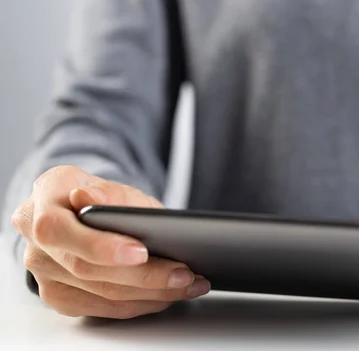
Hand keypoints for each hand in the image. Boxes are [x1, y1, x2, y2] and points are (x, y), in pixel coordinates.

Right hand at [11, 166, 209, 318]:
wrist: (85, 210)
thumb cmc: (104, 195)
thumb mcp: (115, 185)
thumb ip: (110, 193)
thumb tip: (91, 198)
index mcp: (45, 196)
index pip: (58, 228)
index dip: (100, 245)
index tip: (141, 251)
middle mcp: (34, 236)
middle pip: (86, 267)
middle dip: (142, 275)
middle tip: (183, 274)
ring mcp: (43, 270)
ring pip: (99, 292)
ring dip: (151, 293)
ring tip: (188, 285)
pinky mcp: (59, 295)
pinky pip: (103, 308)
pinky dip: (141, 303)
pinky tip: (168, 295)